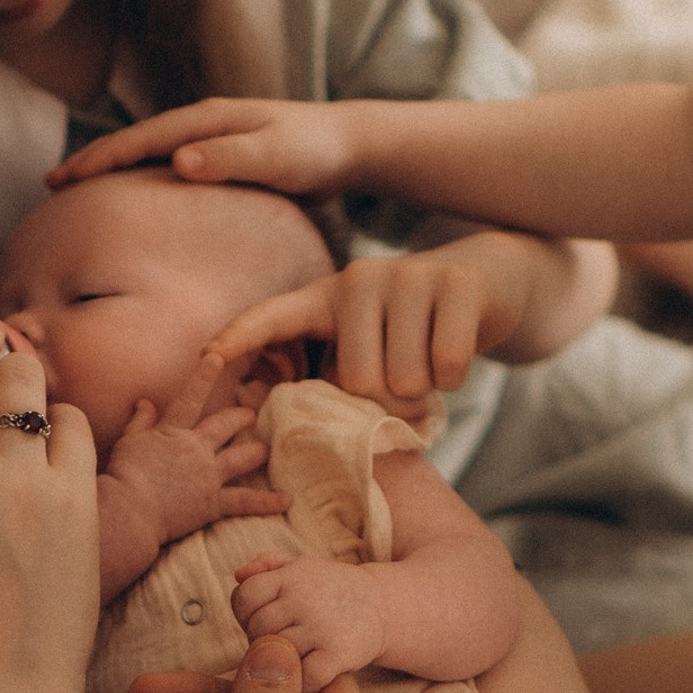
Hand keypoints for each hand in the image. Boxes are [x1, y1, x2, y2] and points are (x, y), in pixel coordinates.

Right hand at [49, 97, 361, 196]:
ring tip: (78, 195)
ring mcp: (208, 142)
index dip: (99, 160)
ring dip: (112, 173)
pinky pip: (167, 170)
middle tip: (51, 186)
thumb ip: (230, 158)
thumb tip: (176, 161)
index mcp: (206, 122)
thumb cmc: (315, 152)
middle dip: (92, 164)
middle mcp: (201, 126)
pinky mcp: (219, 160)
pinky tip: (131, 204)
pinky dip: (141, 182)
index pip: (139, 140)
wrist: (348, 145)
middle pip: (134, 144)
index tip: (63, 180)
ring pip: (147, 156)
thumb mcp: (276, 156)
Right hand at [99, 353, 286, 597]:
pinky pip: (245, 501)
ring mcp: (208, 475)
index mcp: (173, 431)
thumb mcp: (127, 443)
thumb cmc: (123, 477)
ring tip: (266, 449)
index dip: (203, 376)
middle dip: (240, 417)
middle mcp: (197, 448)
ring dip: (256, 452)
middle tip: (251, 413)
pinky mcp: (213, 502)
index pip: (190, 397)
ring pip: (242, 458)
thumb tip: (144, 401)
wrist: (130, 511)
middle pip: (226, 425)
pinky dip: (266, 501)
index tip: (216, 358)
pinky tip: (286, 500)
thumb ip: (139, 421)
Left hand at [206, 233, 617, 401]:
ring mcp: (409, 276)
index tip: (205, 360)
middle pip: (357, 381)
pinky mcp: (457, 286)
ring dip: (423, 395)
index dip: (238, 337)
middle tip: (402, 390)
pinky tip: (456, 356)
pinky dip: (454, 381)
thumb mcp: (368, 348)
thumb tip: (287, 417)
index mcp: (327, 298)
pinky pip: (446, 368)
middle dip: (384, 404)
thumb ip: (331, 378)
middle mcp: (360, 278)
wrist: (487, 283)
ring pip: (403, 380)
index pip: (272, 316)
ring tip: (428, 367)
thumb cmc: (414, 334)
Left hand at [231, 552, 384, 692]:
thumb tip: (239, 575)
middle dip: (261, 641)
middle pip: (258, 629)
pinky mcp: (339, 654)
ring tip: (294, 660)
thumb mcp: (301, 567)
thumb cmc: (329, 591)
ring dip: (281, 665)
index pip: (245, 596)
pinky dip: (302, 687)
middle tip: (279, 645)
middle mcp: (305, 598)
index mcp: (292, 575)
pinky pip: (305, 678)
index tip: (262, 622)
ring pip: (277, 655)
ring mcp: (322, 626)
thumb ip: (266, 566)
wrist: (382, 606)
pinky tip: (307, 681)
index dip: (246, 614)